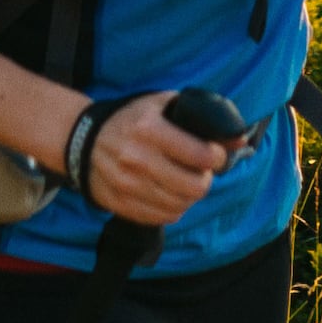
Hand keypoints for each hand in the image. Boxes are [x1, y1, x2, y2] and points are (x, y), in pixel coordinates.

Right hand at [77, 91, 236, 229]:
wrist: (82, 141)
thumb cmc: (130, 120)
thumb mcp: (162, 105)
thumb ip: (200, 116)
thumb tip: (239, 138)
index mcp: (148, 129)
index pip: (200, 155)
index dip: (217, 157)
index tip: (216, 154)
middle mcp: (136, 159)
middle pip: (195, 187)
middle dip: (205, 179)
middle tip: (201, 170)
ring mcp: (127, 185)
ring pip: (181, 205)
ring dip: (190, 195)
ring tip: (186, 181)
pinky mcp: (121, 204)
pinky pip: (163, 217)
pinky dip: (174, 208)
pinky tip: (171, 193)